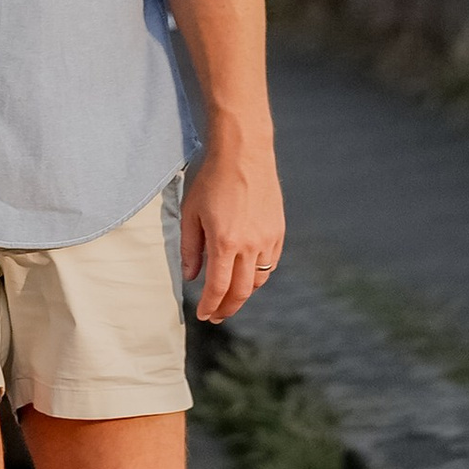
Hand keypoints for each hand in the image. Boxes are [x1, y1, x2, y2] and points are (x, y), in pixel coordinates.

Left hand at [180, 137, 285, 324]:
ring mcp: (267, 239)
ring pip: (258, 280)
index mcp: (225, 242)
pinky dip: (259, 275)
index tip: (203, 316)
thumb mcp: (190, 212)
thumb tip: (191, 276)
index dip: (210, 306)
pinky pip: (271, 263)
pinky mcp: (278, 230)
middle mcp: (250, 245)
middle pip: (241, 291)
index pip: (218, 288)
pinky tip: (247, 274)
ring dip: (244, 294)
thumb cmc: (212, 178)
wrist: (244, 152)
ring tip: (230, 297)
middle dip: (227, 308)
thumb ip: (190, 248)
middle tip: (217, 316)